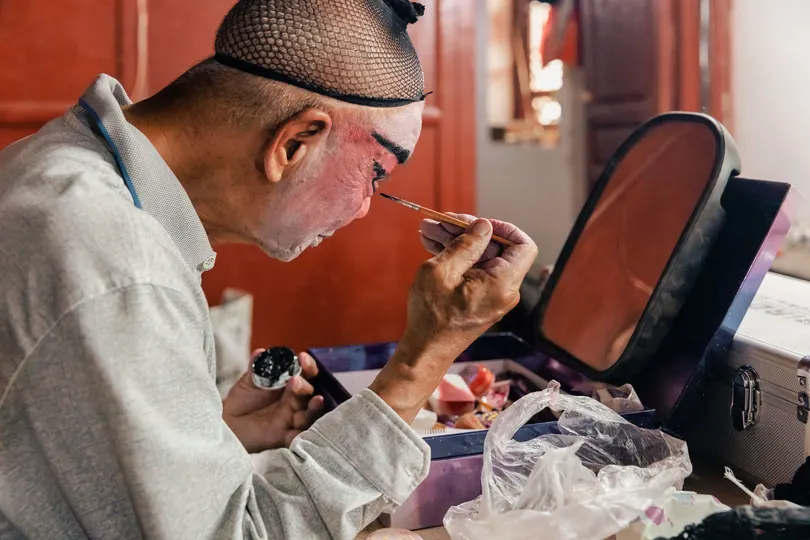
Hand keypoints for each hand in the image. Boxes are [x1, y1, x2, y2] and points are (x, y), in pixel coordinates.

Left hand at [223, 349, 323, 451]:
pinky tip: (303, 429)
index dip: (308, 366)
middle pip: (308, 393)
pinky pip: (297, 437)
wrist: (227, 422)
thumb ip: (256, 367)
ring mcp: (291, 418)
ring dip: (314, 408)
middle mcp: (294, 401)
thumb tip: (260, 353)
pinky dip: (302, 434)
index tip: (303, 358)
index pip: (306, 374)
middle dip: (305, 386)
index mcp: (290, 385)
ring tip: (317, 400)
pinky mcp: (284, 436)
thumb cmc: (242, 400)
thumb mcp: (248, 381)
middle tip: (295, 380)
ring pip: (309, 415)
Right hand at [370, 217, 537, 422]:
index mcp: (502, 283)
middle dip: (467, 231)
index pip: (523, 246)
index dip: (504, 228)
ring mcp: (493, 296)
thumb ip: (466, 244)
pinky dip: (456, 258)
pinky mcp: (480, 300)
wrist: (425, 351)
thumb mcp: (443, 271)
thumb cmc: (432, 315)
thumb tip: (484, 226)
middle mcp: (504, 290)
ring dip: (456, 242)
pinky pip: (474, 272)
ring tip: (428, 230)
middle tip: (439, 222)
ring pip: (481, 258)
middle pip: (496, 249)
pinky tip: (432, 245)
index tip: (478, 223)